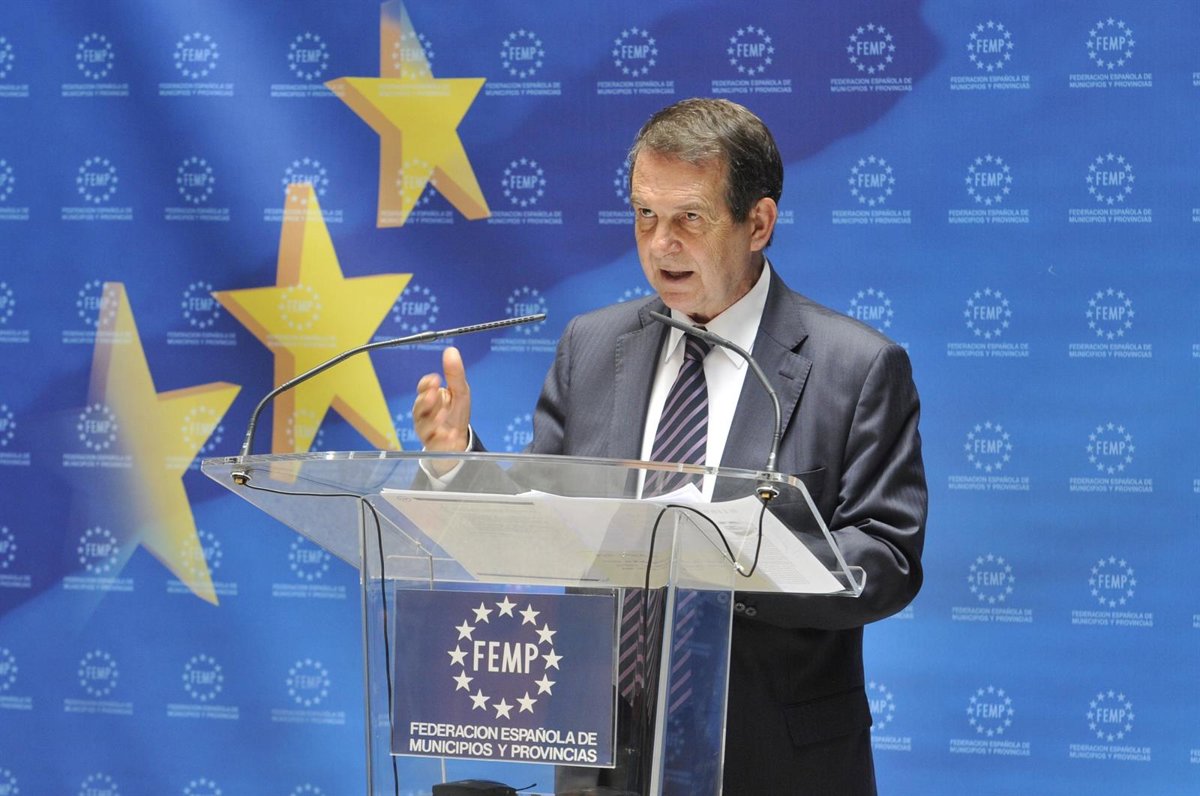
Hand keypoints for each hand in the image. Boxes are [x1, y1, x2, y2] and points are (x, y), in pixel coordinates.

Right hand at [412, 346, 471, 472]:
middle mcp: (424, 414)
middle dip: (426, 400)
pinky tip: (451, 436)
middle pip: (419, 407)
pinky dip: (442, 440)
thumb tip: (451, 350)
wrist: (458, 440)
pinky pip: (435, 443)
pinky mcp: (434, 445)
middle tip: (435, 394)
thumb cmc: (455, 414)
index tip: (436, 379)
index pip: (423, 388)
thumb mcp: (460, 392)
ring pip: (424, 425)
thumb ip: (455, 374)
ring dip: (432, 420)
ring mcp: (427, 430)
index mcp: (429, 398)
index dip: (427, 384)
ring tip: (442, 415)